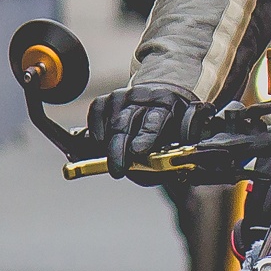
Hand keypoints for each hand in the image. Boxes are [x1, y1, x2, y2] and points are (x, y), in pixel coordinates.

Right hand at [86, 84, 201, 181]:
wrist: (159, 105)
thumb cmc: (167, 129)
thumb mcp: (174, 144)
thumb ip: (160, 161)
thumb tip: (138, 174)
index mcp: (168, 105)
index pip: (154, 120)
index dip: (146, 136)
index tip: (137, 151)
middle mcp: (143, 97)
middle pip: (125, 123)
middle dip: (119, 149)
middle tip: (117, 169)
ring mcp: (123, 96)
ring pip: (109, 122)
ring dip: (109, 144)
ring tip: (116, 158)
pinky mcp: (106, 99)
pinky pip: (96, 115)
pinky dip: (97, 132)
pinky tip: (104, 142)